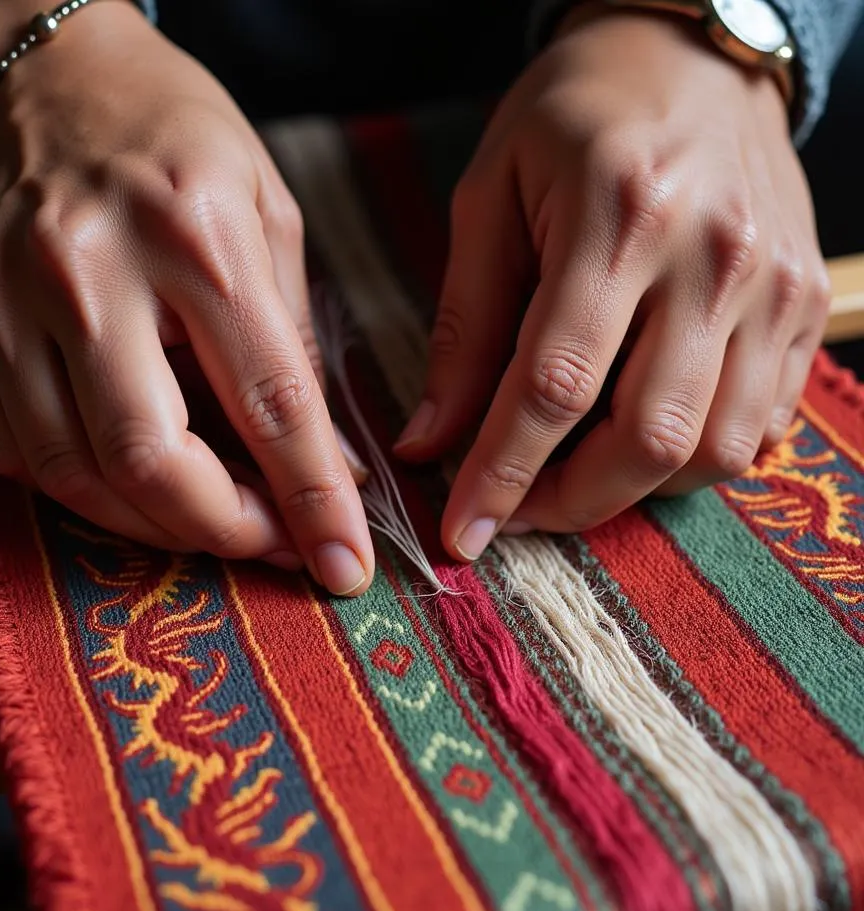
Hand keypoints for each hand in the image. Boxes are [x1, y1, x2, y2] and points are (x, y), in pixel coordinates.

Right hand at [0, 0, 372, 594]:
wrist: (38, 76)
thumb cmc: (172, 140)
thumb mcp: (269, 212)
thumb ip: (294, 343)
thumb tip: (322, 462)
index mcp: (195, 233)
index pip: (269, 401)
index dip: (314, 500)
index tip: (342, 564)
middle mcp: (87, 269)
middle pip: (150, 461)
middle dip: (219, 530)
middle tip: (264, 540)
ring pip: (72, 473)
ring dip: (151, 523)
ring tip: (203, 514)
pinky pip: (12, 450)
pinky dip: (81, 485)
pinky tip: (125, 472)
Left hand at [395, 6, 829, 558]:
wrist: (691, 54)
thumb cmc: (574, 118)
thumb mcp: (490, 198)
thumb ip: (463, 328)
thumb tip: (429, 441)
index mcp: (619, 214)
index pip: (554, 385)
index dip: (501, 475)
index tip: (462, 533)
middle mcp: (712, 255)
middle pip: (649, 436)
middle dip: (571, 503)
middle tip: (516, 512)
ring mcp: (774, 284)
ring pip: (716, 448)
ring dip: (635, 491)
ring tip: (573, 478)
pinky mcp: (805, 304)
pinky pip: (761, 423)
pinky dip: (696, 459)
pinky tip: (640, 441)